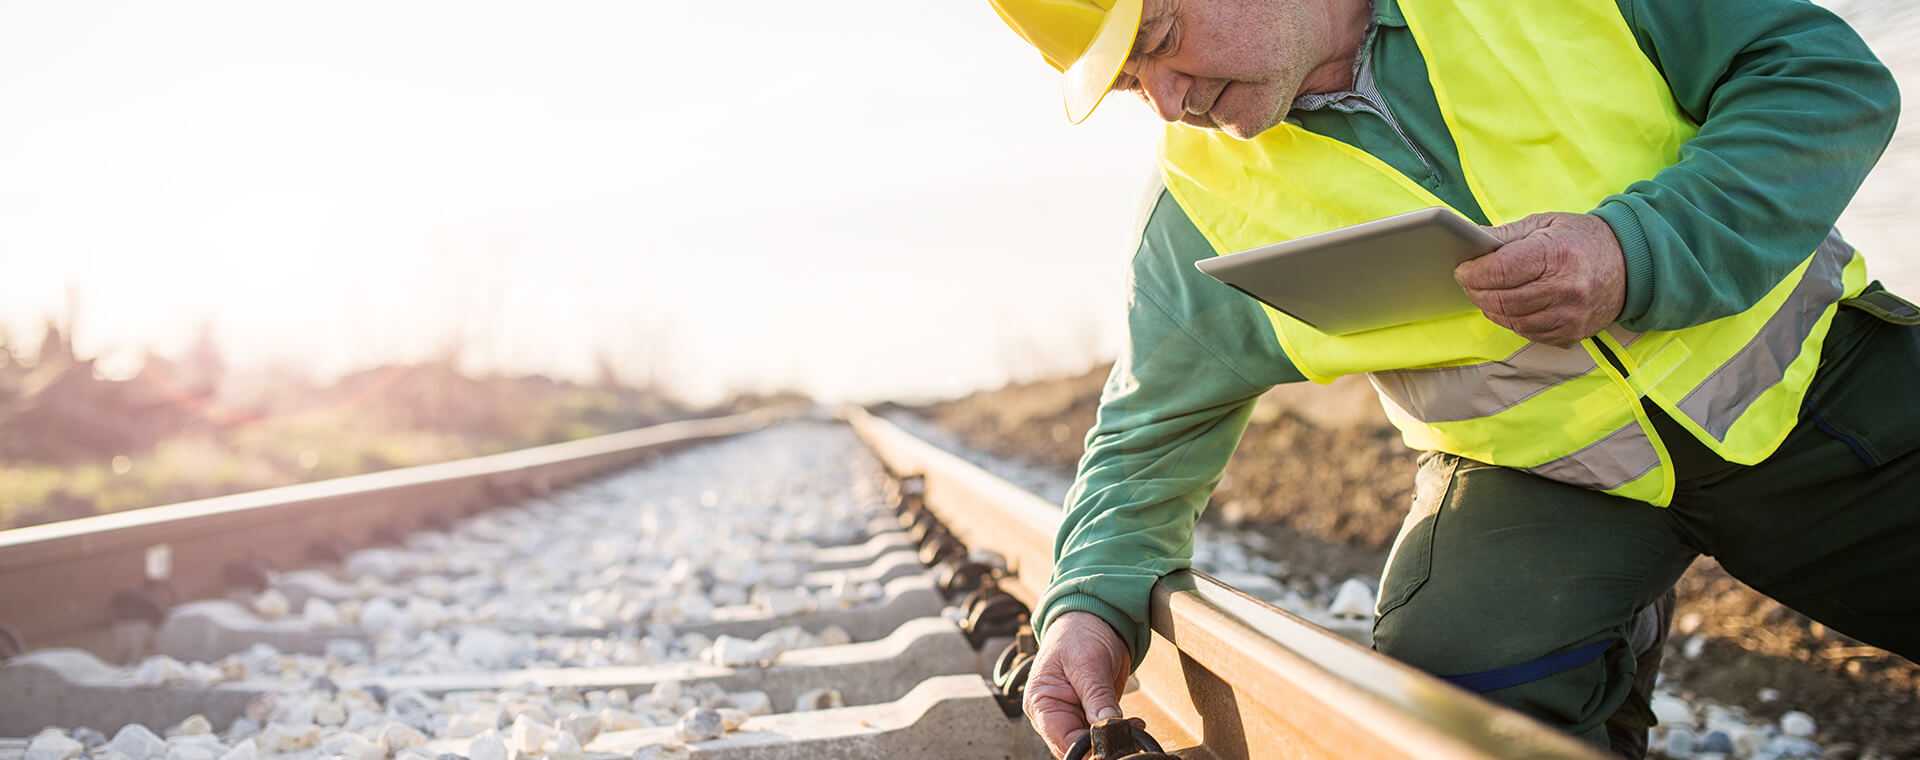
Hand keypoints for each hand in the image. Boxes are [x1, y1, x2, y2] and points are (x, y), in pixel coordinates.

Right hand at [1023, 611, 1132, 757]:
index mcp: (1041, 704)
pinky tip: (1134, 724)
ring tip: (1133, 725)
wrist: (1091, 618)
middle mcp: (1055, 715)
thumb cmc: (1077, 634)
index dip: (1086, 747)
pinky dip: (1121, 732)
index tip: (1110, 742)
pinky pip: (1106, 733)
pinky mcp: (1093, 715)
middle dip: (1102, 744)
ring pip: (1093, 744)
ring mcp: (1074, 716)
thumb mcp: (1086, 663)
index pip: (1062, 741)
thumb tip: (1107, 726)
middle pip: (1077, 747)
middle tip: (1127, 732)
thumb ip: (1096, 696)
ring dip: (1115, 739)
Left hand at [1454, 212, 1626, 346]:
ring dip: (1491, 308)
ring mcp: (1570, 315)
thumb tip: (1469, 242)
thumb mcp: (1545, 224)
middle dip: (1477, 292)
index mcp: (1557, 255)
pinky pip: (1528, 333)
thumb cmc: (1582, 240)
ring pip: (1512, 321)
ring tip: (1486, 293)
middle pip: (1502, 300)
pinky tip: (1509, 307)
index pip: (1500, 270)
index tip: (1462, 269)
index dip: (1474, 272)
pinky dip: (1511, 321)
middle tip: (1469, 282)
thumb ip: (1505, 235)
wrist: (1630, 263)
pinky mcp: (1572, 333)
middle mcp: (1565, 288)